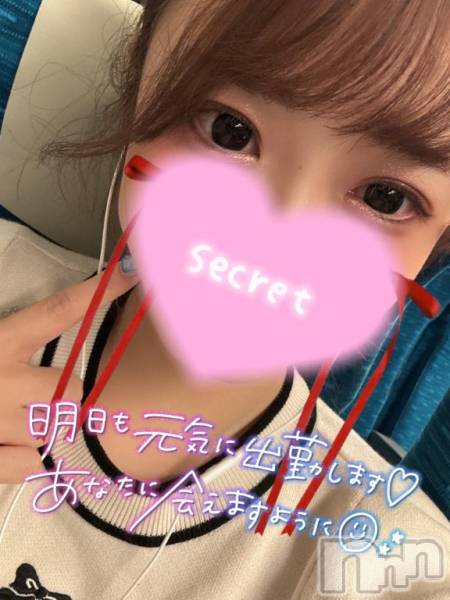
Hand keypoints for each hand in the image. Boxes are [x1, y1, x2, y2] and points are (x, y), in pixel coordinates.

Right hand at [0, 264, 137, 482]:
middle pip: (70, 391)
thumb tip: (59, 318)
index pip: (56, 312)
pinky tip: (3, 446)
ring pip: (53, 429)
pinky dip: (24, 459)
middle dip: (62, 396)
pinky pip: (32, 466)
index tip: (130, 276)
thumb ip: (13, 335)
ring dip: (41, 427)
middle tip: (37, 396)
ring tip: (9, 421)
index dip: (96, 294)